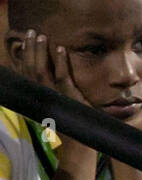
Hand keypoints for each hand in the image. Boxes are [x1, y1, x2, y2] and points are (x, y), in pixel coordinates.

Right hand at [14, 31, 96, 179]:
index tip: (25, 41)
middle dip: (28, 50)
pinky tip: (61, 49)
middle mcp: (42, 97)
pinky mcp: (68, 99)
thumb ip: (52, 96)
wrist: (80, 146)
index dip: (24, 58)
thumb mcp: (57, 110)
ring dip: (39, 52)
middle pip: (29, 70)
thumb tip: (50, 82)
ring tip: (40, 36)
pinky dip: (61, 63)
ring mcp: (53, 98)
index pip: (26, 75)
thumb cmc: (72, 128)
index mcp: (38, 99)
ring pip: (40, 72)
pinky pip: (62, 78)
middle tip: (31, 32)